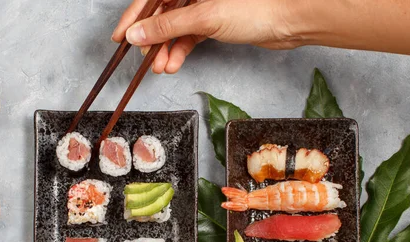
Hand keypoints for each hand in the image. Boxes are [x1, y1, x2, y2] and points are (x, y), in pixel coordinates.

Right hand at [111, 0, 305, 73]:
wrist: (289, 21)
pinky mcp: (214, 20)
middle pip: (162, 12)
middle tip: (143, 58)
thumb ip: (167, 26)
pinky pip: (190, 35)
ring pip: (176, 27)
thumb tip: (137, 34)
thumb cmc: (256, 8)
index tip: (120, 36)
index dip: (134, 17)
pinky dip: (181, 50)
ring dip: (166, 49)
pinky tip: (174, 64)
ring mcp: (204, 5)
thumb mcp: (204, 17)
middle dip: (152, 38)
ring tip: (161, 67)